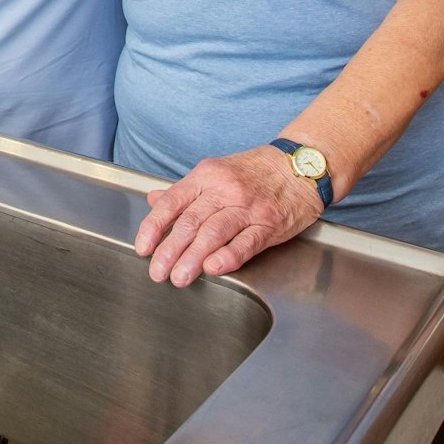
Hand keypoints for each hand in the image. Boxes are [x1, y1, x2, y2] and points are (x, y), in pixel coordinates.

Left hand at [134, 146, 323, 287]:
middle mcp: (225, 190)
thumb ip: (186, 190)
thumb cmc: (256, 171)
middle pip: (191, 221)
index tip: (143, 247)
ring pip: (214, 233)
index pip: (173, 202)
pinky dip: (229, 256)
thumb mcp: (216, 171)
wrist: (300, 166)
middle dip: (170, 249)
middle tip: (158, 272)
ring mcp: (248, 208)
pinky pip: (246, 242)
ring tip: (179, 277)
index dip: (155, 226)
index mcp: (207, 176)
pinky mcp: (269, 225)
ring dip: (193, 257)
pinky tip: (214, 268)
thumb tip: (154, 200)